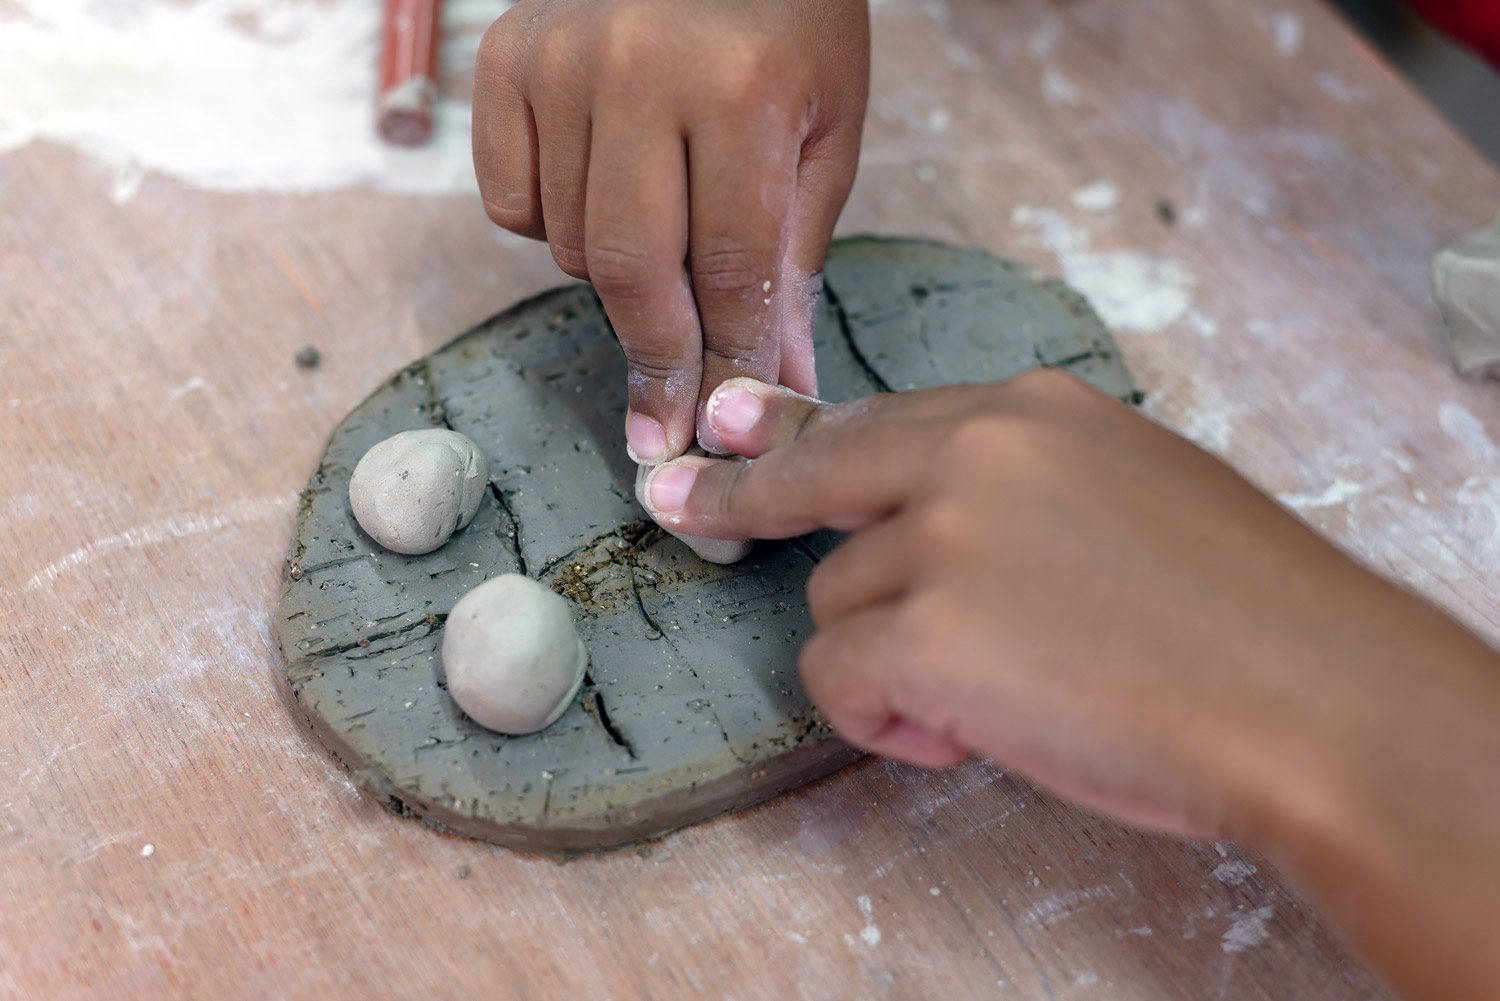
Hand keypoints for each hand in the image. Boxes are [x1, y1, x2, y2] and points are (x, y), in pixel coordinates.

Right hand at [473, 0, 869, 461]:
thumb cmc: (789, 19)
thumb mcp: (825, 130)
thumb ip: (791, 257)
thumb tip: (773, 379)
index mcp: (740, 92)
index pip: (729, 268)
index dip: (727, 360)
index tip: (718, 428)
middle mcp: (638, 73)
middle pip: (631, 271)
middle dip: (655, 360)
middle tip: (661, 426)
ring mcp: (559, 63)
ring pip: (569, 244)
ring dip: (617, 276)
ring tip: (661, 235)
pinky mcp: (504, 60)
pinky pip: (510, 203)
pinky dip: (549, 224)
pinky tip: (599, 188)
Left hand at [640, 372, 1499, 1000]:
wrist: (1312, 695)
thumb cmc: (1248, 616)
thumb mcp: (1136, 497)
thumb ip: (1028, 489)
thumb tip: (934, 523)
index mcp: (1032, 411)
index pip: (882, 417)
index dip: (799, 430)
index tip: (735, 425)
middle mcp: (974, 452)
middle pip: (817, 473)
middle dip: (742, 496)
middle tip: (683, 501)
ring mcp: (941, 535)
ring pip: (837, 599)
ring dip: (889, 655)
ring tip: (993, 694)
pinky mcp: (921, 630)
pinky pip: (838, 676)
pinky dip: (882, 717)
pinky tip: (958, 733)